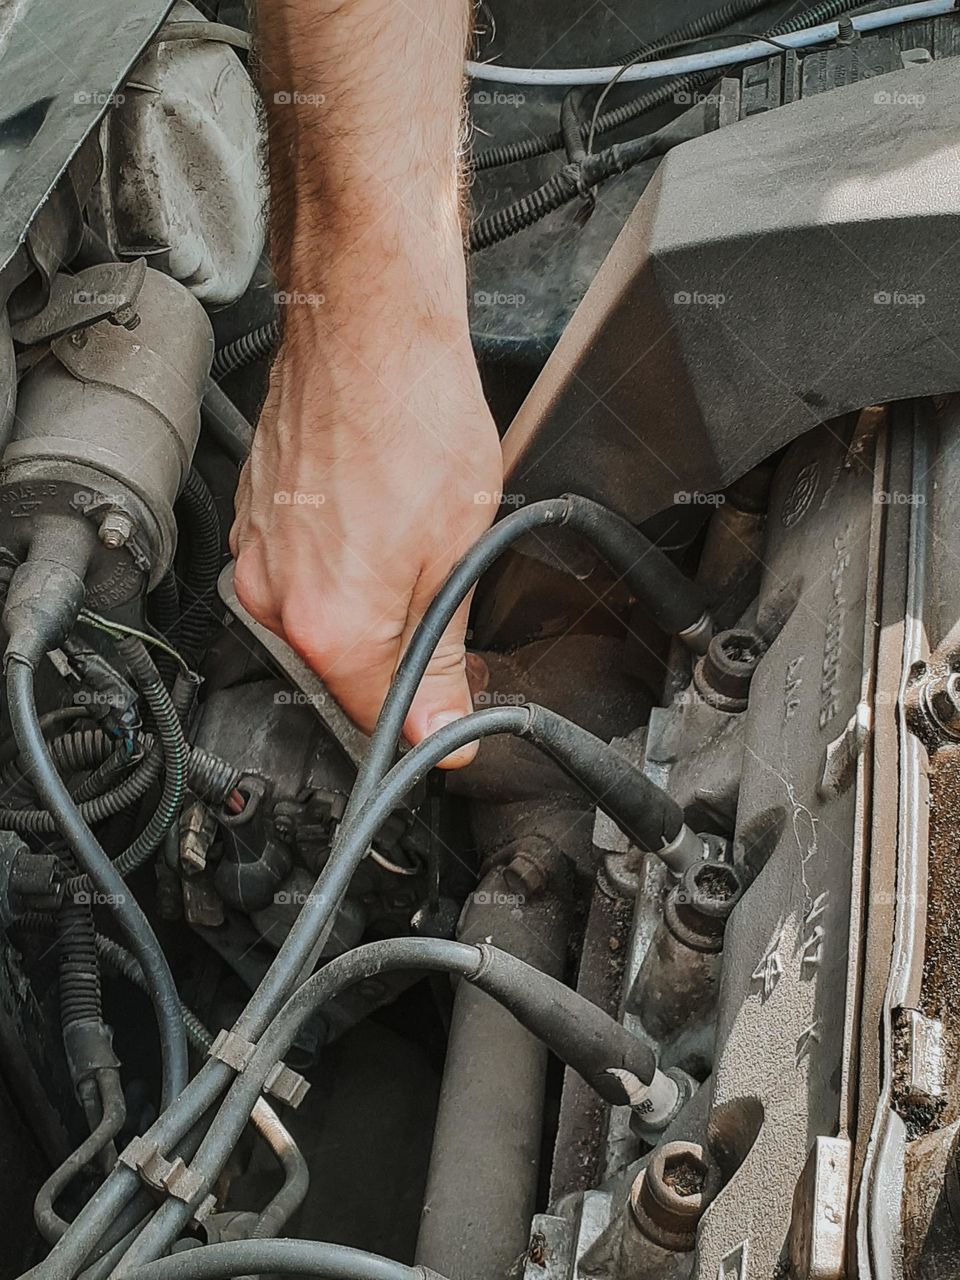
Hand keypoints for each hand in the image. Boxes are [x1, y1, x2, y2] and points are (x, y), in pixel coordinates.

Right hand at [229, 316, 502, 766]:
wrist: (367, 323)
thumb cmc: (412, 413)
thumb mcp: (457, 554)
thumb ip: (440, 657)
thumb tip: (437, 728)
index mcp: (328, 621)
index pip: (372, 718)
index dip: (422, 724)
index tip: (448, 717)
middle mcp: (274, 596)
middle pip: (343, 672)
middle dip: (397, 657)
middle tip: (443, 601)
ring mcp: (255, 555)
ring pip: (322, 619)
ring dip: (369, 605)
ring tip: (409, 540)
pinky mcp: (253, 522)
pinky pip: (301, 574)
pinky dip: (341, 564)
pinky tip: (377, 518)